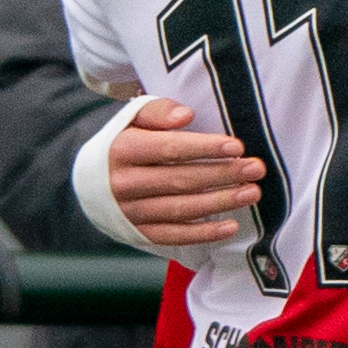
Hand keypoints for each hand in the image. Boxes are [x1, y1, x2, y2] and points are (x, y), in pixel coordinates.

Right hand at [96, 93, 265, 249]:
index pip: (169, 149)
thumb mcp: (133, 119)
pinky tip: (230, 227)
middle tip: (255, 169)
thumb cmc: (124, 143)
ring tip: (252, 193)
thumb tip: (186, 116)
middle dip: (222, 175)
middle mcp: (124, 184)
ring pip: (180, 209)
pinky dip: (203, 234)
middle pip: (180, 180)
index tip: (237, 147)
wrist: (92, 182)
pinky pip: (174, 236)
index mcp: (123, 150)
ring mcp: (131, 212)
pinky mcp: (139, 233)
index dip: (204, 148)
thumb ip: (158, 111)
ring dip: (220, 202)